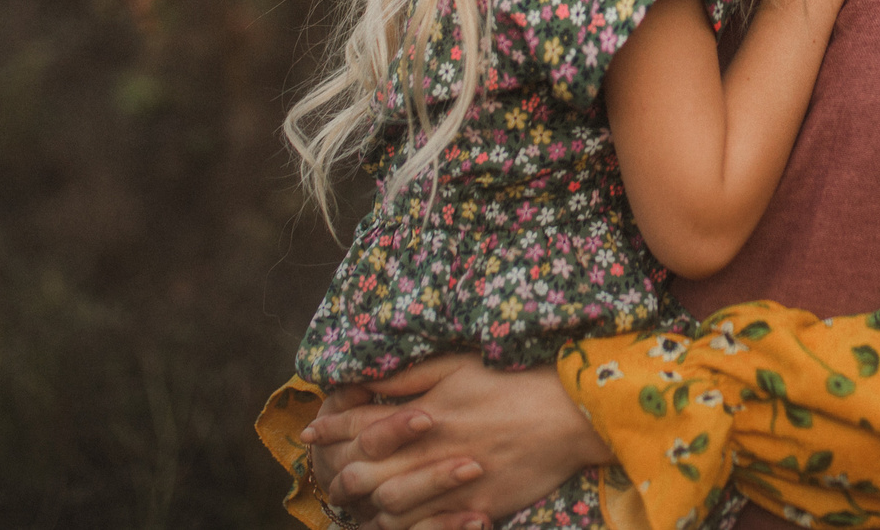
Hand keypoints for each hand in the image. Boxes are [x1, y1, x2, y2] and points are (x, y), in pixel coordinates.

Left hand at [304, 356, 608, 529]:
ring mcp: (452, 482)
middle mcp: (430, 450)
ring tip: (351, 503)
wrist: (569, 416)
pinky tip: (391, 520)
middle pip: (363, 470)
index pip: (360, 423)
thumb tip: (368, 379)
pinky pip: (426, 526)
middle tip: (324, 474)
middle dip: (336, 473)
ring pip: (387, 505)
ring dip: (364, 504)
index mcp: (423, 411)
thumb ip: (409, 376)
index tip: (309, 433)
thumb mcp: (459, 366)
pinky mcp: (475, 507)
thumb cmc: (513, 383)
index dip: (330, 429)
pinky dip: (403, 526)